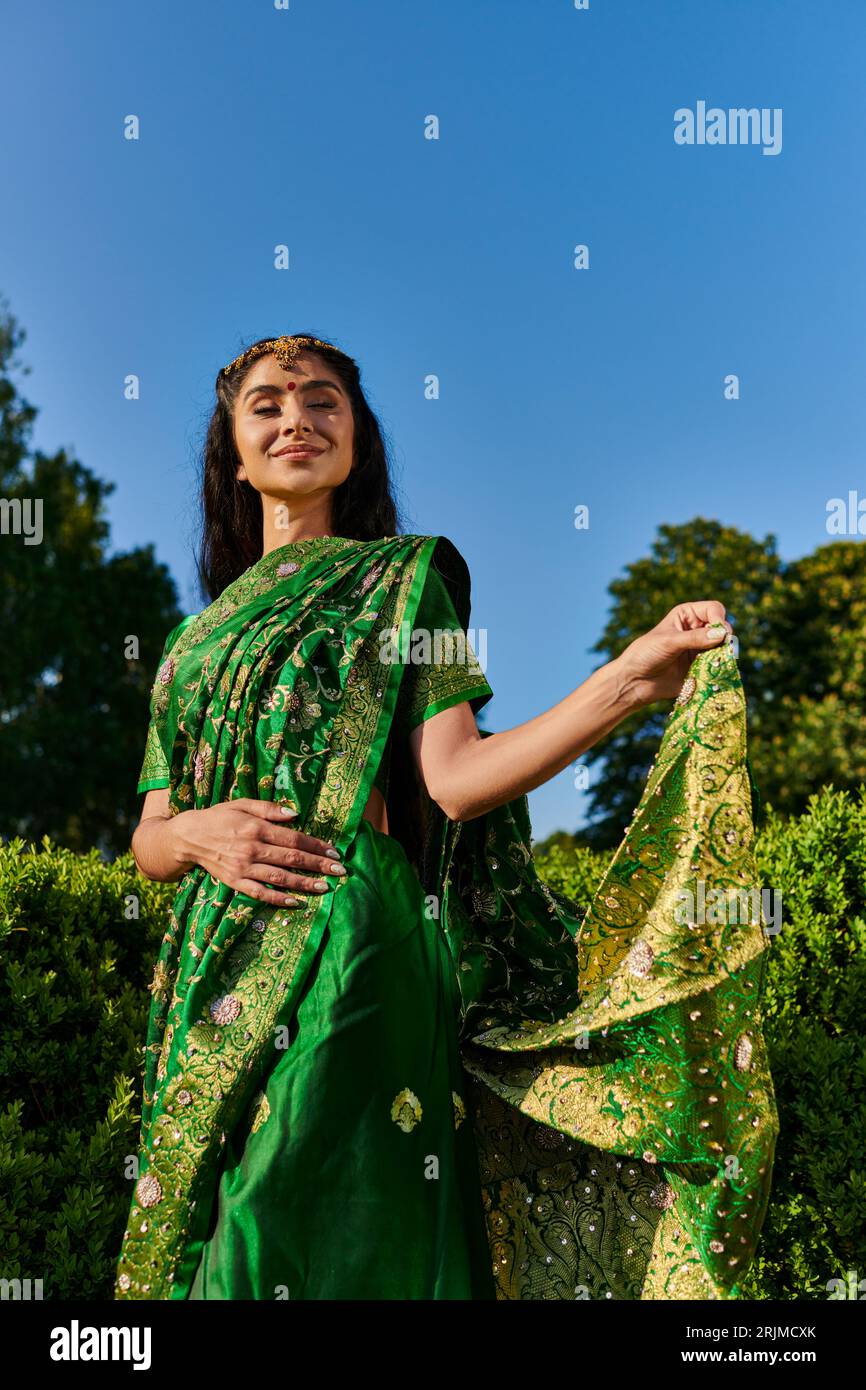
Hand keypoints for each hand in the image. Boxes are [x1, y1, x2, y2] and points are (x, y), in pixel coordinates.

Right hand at [171, 797, 346, 906]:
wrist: (188, 836)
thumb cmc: (218, 817)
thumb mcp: (242, 804)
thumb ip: (269, 808)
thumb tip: (295, 814)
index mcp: (256, 828)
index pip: (294, 839)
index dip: (316, 846)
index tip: (334, 852)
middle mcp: (252, 849)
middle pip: (292, 859)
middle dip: (319, 865)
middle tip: (340, 871)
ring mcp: (243, 868)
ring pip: (280, 878)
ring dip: (305, 883)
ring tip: (325, 887)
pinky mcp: (235, 882)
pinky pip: (259, 893)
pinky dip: (278, 899)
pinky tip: (295, 902)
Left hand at [613, 601, 732, 706]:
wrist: (635, 681)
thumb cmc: (646, 654)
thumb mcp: (669, 642)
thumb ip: (695, 638)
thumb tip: (722, 634)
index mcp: (687, 615)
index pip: (714, 609)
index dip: (720, 618)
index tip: (720, 632)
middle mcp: (697, 630)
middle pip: (723, 628)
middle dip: (725, 638)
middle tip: (723, 649)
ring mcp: (700, 649)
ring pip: (723, 648)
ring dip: (724, 655)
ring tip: (717, 663)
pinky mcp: (702, 668)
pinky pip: (718, 666)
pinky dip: (719, 669)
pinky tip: (714, 674)